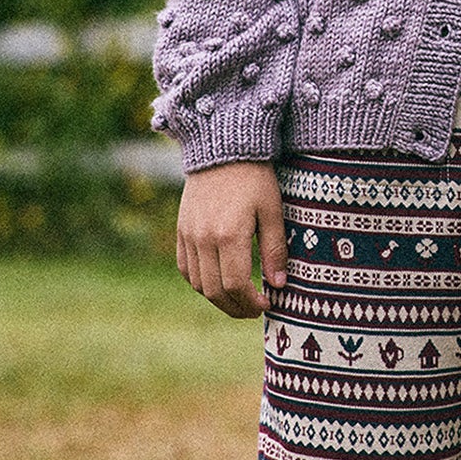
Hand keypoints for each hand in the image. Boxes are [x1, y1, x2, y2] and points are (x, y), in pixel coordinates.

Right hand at [176, 160, 288, 318]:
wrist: (223, 148)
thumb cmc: (255, 177)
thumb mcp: (272, 209)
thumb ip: (274, 249)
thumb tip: (279, 284)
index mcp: (229, 235)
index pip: (236, 285)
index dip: (251, 302)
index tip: (266, 305)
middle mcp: (204, 239)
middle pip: (215, 291)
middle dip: (235, 307)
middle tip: (253, 310)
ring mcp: (189, 236)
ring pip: (198, 284)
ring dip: (217, 298)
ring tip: (238, 300)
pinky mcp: (181, 230)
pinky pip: (186, 268)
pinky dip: (200, 282)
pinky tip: (217, 283)